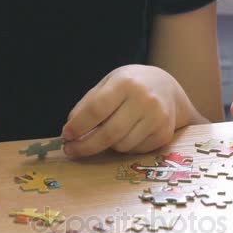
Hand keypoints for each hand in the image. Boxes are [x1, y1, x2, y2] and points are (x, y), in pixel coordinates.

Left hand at [62, 65, 191, 156]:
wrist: (167, 88)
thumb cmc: (131, 85)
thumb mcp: (108, 84)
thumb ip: (88, 104)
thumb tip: (70, 130)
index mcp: (126, 83)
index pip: (96, 110)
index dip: (78, 126)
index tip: (66, 135)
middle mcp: (144, 100)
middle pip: (108, 133)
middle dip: (86, 146)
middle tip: (71, 150)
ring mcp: (157, 118)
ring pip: (121, 146)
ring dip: (107, 145)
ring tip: (107, 133)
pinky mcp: (164, 134)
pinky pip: (135, 150)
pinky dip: (124, 147)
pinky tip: (126, 134)